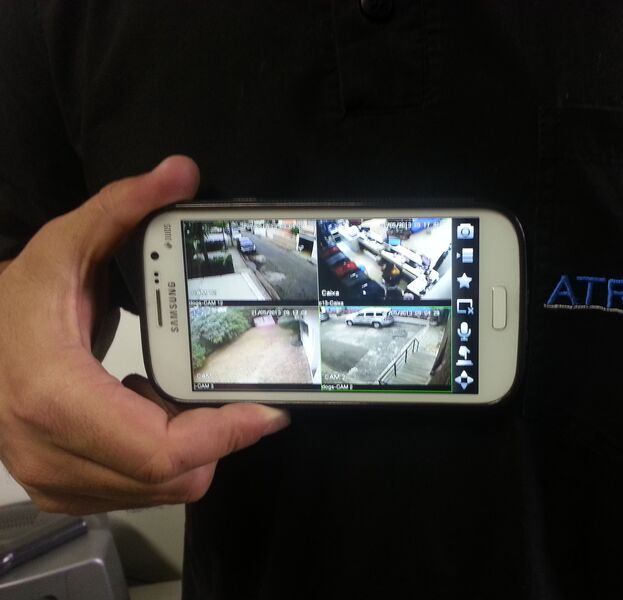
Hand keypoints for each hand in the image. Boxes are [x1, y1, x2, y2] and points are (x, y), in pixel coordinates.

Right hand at [0, 157, 289, 514]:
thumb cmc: (14, 301)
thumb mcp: (65, 244)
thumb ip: (123, 207)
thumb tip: (181, 171)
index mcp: (57, 396)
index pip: (163, 449)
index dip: (226, 435)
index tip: (268, 410)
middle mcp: (51, 453)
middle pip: (174, 478)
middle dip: (216, 438)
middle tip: (223, 391)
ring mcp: (53, 481)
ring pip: (162, 491)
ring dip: (188, 448)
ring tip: (171, 395)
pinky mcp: (60, 491)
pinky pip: (139, 492)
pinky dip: (160, 459)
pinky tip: (145, 411)